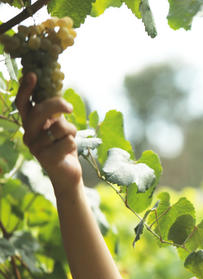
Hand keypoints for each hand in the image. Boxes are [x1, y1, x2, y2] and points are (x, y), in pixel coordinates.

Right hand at [16, 73, 82, 195]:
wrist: (68, 173)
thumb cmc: (63, 145)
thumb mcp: (58, 125)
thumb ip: (54, 111)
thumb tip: (55, 88)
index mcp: (30, 124)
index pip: (23, 104)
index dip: (26, 89)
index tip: (33, 75)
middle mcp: (28, 135)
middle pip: (40, 111)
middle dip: (57, 105)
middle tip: (69, 108)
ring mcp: (35, 148)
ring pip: (59, 127)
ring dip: (71, 131)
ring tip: (68, 140)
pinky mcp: (47, 159)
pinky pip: (67, 141)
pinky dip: (73, 144)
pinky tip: (68, 152)